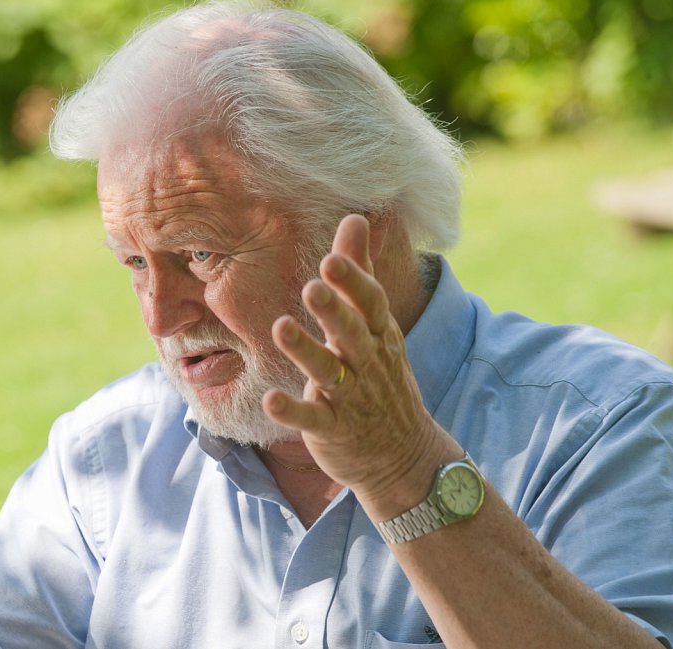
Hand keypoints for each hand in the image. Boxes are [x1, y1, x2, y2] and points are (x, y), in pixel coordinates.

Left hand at [262, 215, 447, 506]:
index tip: (333, 256)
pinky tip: (269, 399)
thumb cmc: (380, 376)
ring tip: (280, 327)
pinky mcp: (331, 430)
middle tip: (312, 286)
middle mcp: (366, 363)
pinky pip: (311, 419)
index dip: (353, 282)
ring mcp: (349, 398)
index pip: (371, 303)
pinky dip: (292, 411)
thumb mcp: (376, 325)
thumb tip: (355, 216)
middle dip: (333, 311)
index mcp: (377, 334)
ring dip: (305, 351)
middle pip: (352, 333)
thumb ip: (359, 273)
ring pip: (328, 372)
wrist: (402, 455)